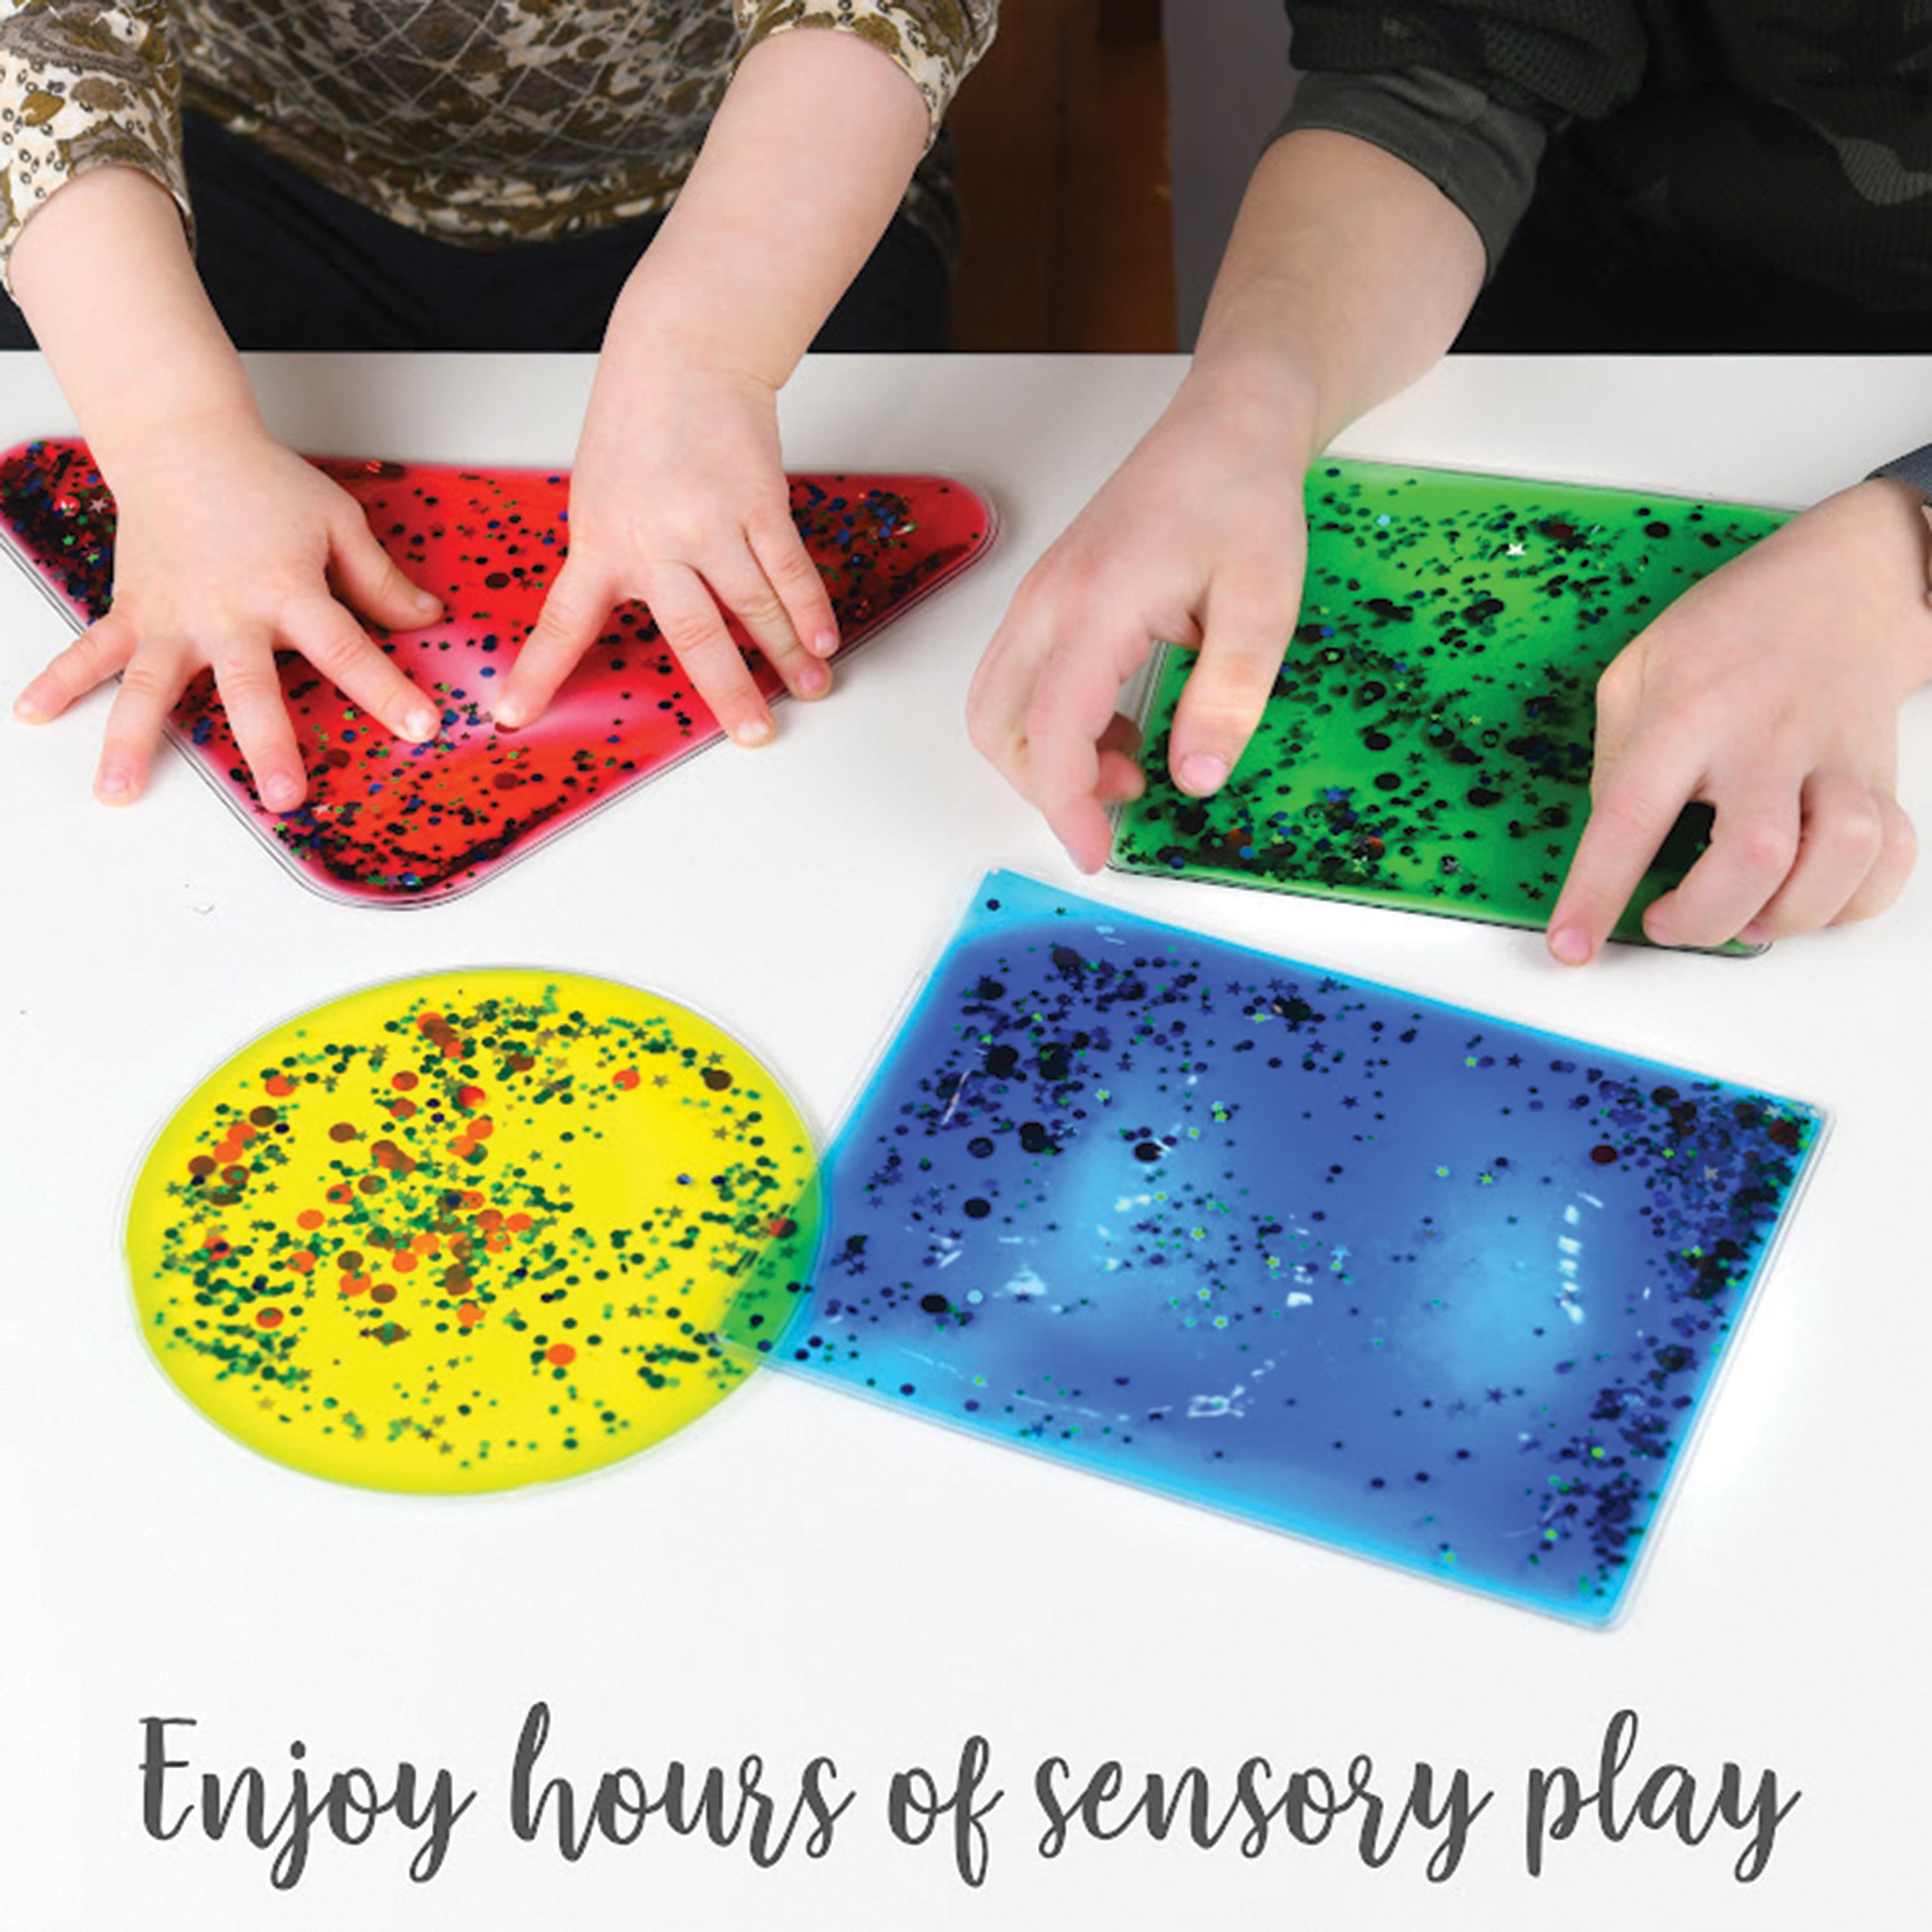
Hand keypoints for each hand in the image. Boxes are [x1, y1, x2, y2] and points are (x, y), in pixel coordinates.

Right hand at [13, 421, 442, 808]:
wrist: (182, 439)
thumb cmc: (261, 481)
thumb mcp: (338, 522)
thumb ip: (380, 581)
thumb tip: (428, 619)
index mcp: (287, 589)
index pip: (347, 649)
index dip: (387, 691)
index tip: (421, 728)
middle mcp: (226, 612)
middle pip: (250, 687)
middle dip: (269, 745)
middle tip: (283, 796)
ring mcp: (172, 617)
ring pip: (151, 686)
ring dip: (132, 740)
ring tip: (118, 790)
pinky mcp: (132, 611)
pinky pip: (91, 651)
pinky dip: (59, 681)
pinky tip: (33, 714)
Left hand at [493, 355, 837, 742]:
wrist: (684, 352)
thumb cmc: (640, 419)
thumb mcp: (600, 494)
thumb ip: (617, 556)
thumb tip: (645, 611)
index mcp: (601, 542)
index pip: (563, 622)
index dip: (538, 674)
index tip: (513, 715)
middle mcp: (655, 541)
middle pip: (693, 637)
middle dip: (726, 694)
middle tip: (750, 734)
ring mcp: (710, 523)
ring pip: (754, 609)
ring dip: (787, 657)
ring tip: (809, 690)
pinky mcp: (758, 503)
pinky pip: (789, 570)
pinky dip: (810, 610)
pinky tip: (823, 640)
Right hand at [969, 370, 1316, 870]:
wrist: (1228, 425)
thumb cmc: (1243, 497)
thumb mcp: (1265, 604)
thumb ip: (1228, 695)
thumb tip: (1198, 779)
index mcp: (1095, 604)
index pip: (1050, 731)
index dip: (1066, 805)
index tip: (1098, 851)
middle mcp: (1047, 602)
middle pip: (995, 725)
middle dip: (1043, 786)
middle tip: (1119, 807)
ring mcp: (1039, 597)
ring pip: (997, 705)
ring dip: (1046, 757)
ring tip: (1129, 767)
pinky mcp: (1049, 599)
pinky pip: (1021, 680)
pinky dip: (1053, 724)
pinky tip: (1121, 728)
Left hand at [1548, 479, 1929, 961]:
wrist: (1843, 582)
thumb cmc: (1729, 631)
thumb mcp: (1635, 671)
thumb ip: (1614, 759)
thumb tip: (1613, 844)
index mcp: (1687, 711)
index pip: (1632, 815)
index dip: (1597, 892)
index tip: (1572, 946)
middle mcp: (1765, 736)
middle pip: (1753, 855)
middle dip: (1704, 920)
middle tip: (1668, 922)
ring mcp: (1834, 756)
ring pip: (1839, 858)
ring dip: (1788, 914)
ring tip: (1745, 914)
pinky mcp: (1882, 775)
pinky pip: (1891, 858)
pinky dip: (1851, 901)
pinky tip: (1807, 896)